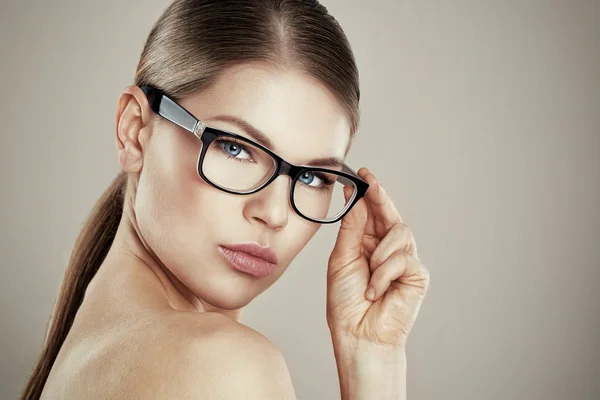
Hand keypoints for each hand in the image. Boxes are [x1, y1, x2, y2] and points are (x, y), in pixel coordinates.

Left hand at [326, 168, 429, 350]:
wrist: (358, 335)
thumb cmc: (347, 302)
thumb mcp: (341, 259)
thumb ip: (351, 229)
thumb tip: (355, 198)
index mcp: (367, 243)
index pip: (371, 212)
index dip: (368, 192)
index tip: (361, 173)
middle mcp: (387, 249)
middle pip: (390, 214)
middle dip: (380, 196)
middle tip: (370, 180)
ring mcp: (404, 260)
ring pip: (400, 232)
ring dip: (379, 252)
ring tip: (368, 274)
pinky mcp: (417, 275)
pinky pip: (404, 258)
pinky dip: (385, 273)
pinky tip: (376, 290)